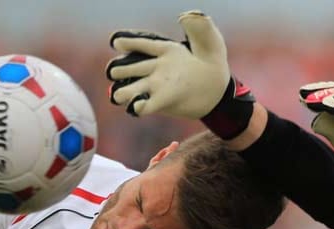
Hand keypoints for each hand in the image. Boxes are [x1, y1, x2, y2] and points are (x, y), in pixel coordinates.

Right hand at [106, 11, 254, 138]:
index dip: (129, 43)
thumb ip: (200, 28)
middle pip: (132, 68)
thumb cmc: (214, 63)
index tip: (116, 42)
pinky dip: (138, 106)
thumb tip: (186, 16)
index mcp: (166, 50)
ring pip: (133, 87)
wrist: (220, 90)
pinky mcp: (161, 102)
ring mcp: (157, 86)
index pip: (144, 45)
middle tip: (114, 72)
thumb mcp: (211, 42)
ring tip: (118, 95)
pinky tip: (136, 107)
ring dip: (124, 91)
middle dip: (120, 70)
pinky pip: (145, 105)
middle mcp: (157, 67)